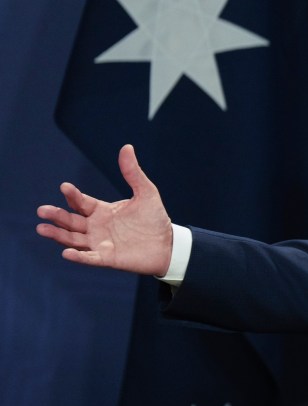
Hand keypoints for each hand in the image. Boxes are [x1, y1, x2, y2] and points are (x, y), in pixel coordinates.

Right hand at [36, 144, 173, 276]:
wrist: (168, 243)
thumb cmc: (155, 218)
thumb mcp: (146, 192)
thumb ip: (133, 173)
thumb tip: (127, 147)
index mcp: (102, 211)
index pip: (81, 202)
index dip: (72, 195)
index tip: (64, 187)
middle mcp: (96, 227)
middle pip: (71, 221)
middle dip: (56, 215)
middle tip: (42, 210)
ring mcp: (99, 243)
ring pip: (73, 239)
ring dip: (58, 235)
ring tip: (41, 229)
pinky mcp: (107, 258)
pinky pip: (89, 258)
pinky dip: (78, 256)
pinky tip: (66, 252)